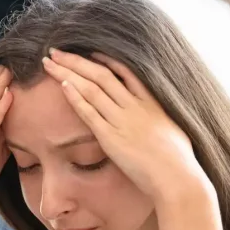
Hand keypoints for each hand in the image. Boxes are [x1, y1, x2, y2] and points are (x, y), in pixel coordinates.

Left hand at [42, 49, 212, 203]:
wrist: (177, 179)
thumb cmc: (179, 160)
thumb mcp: (174, 128)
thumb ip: (158, 118)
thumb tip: (155, 118)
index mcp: (151, 102)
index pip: (125, 71)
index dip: (104, 59)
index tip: (88, 52)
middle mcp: (134, 107)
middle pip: (100, 75)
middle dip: (76, 61)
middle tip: (55, 51)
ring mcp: (122, 121)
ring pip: (91, 89)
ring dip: (67, 73)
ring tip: (49, 62)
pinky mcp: (111, 138)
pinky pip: (89, 113)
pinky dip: (75, 97)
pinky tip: (62, 84)